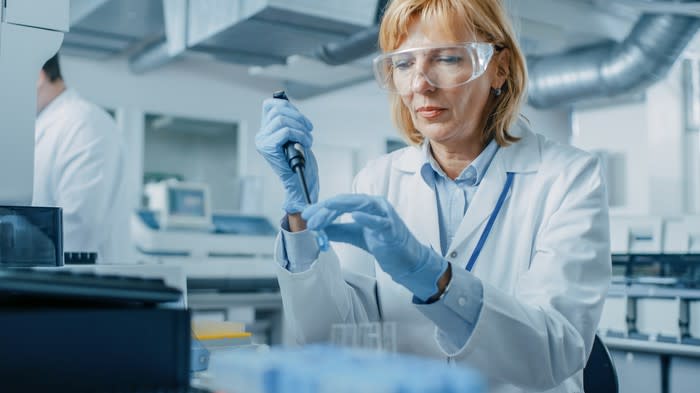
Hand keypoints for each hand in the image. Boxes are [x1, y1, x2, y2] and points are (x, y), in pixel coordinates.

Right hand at [256, 98, 318, 212]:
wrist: (300, 182)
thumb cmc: (300, 161)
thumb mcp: (295, 136)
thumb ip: (289, 121)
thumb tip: (288, 103)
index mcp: (266, 131)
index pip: (269, 105)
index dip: (286, 105)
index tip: (301, 117)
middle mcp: (261, 136)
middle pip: (278, 110)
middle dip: (299, 117)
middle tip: (309, 129)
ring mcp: (263, 141)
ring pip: (282, 119)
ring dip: (301, 128)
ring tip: (309, 139)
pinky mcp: (268, 147)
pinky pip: (286, 131)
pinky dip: (300, 135)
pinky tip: (306, 144)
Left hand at [303, 194, 448, 300]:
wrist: (407, 259)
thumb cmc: (384, 243)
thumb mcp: (355, 234)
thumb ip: (337, 230)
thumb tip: (316, 228)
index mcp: (366, 204)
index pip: (340, 202)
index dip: (322, 208)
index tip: (306, 215)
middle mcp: (376, 204)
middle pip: (347, 201)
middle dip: (326, 209)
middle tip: (309, 218)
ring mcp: (385, 214)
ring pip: (361, 205)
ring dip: (340, 209)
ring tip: (324, 211)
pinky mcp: (392, 228)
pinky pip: (379, 221)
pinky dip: (367, 217)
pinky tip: (354, 215)